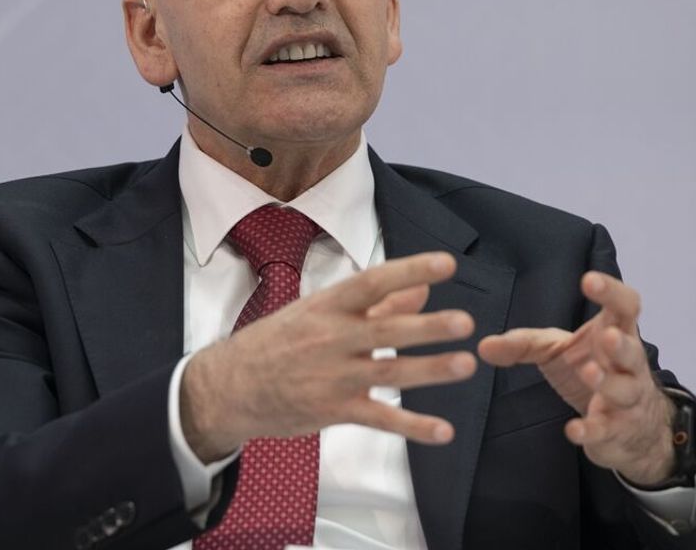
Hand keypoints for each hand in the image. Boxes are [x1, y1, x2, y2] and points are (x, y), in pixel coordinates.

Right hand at [181, 252, 477, 461]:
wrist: (230, 386)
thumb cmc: (278, 342)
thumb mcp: (319, 312)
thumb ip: (378, 303)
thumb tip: (423, 289)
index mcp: (328, 307)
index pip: (373, 282)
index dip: (410, 270)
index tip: (446, 265)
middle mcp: (332, 338)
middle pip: (386, 330)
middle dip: (427, 327)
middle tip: (465, 322)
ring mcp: (333, 377)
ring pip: (389, 373)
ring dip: (430, 370)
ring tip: (465, 364)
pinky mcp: (334, 411)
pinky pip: (380, 420)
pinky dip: (413, 426)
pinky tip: (443, 430)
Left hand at [477, 271, 674, 484]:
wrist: (625, 424)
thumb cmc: (590, 370)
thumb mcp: (554, 351)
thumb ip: (521, 344)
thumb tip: (482, 346)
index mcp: (615, 332)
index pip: (624, 306)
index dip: (611, 291)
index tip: (588, 279)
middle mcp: (628, 364)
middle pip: (633, 350)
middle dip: (621, 344)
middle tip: (605, 337)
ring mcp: (628, 398)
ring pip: (625, 390)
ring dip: (608, 382)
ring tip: (589, 373)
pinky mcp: (618, 430)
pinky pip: (606, 429)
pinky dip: (590, 430)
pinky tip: (572, 430)